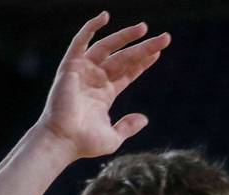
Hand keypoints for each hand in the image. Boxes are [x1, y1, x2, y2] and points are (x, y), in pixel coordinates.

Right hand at [38, 12, 169, 159]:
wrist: (64, 141)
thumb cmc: (85, 143)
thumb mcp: (113, 137)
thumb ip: (128, 127)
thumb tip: (144, 119)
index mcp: (105, 93)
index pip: (127, 72)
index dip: (142, 62)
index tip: (158, 52)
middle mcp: (95, 79)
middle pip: (124, 58)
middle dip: (144, 48)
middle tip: (165, 38)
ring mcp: (83, 71)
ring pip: (108, 47)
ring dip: (125, 36)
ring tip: (145, 29)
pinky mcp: (71, 66)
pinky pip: (81, 41)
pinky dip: (91, 27)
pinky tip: (105, 17)